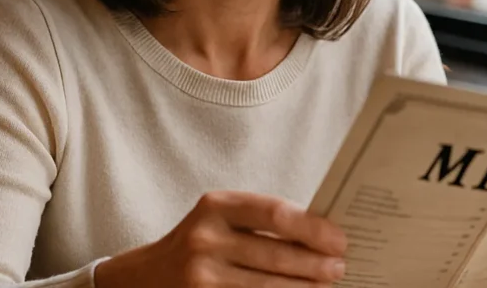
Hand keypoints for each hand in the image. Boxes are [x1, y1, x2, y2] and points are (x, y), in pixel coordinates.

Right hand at [95, 190, 347, 287]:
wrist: (146, 276)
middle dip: (315, 264)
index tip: (340, 239)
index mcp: (216, 206)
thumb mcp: (223, 218)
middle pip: (275, 255)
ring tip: (325, 286)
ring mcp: (201, 276)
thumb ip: (262, 221)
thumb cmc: (201, 240)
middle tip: (340, 268)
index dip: (313, 228)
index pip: (275, 213)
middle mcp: (205, 239)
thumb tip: (322, 233)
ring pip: (267, 287)